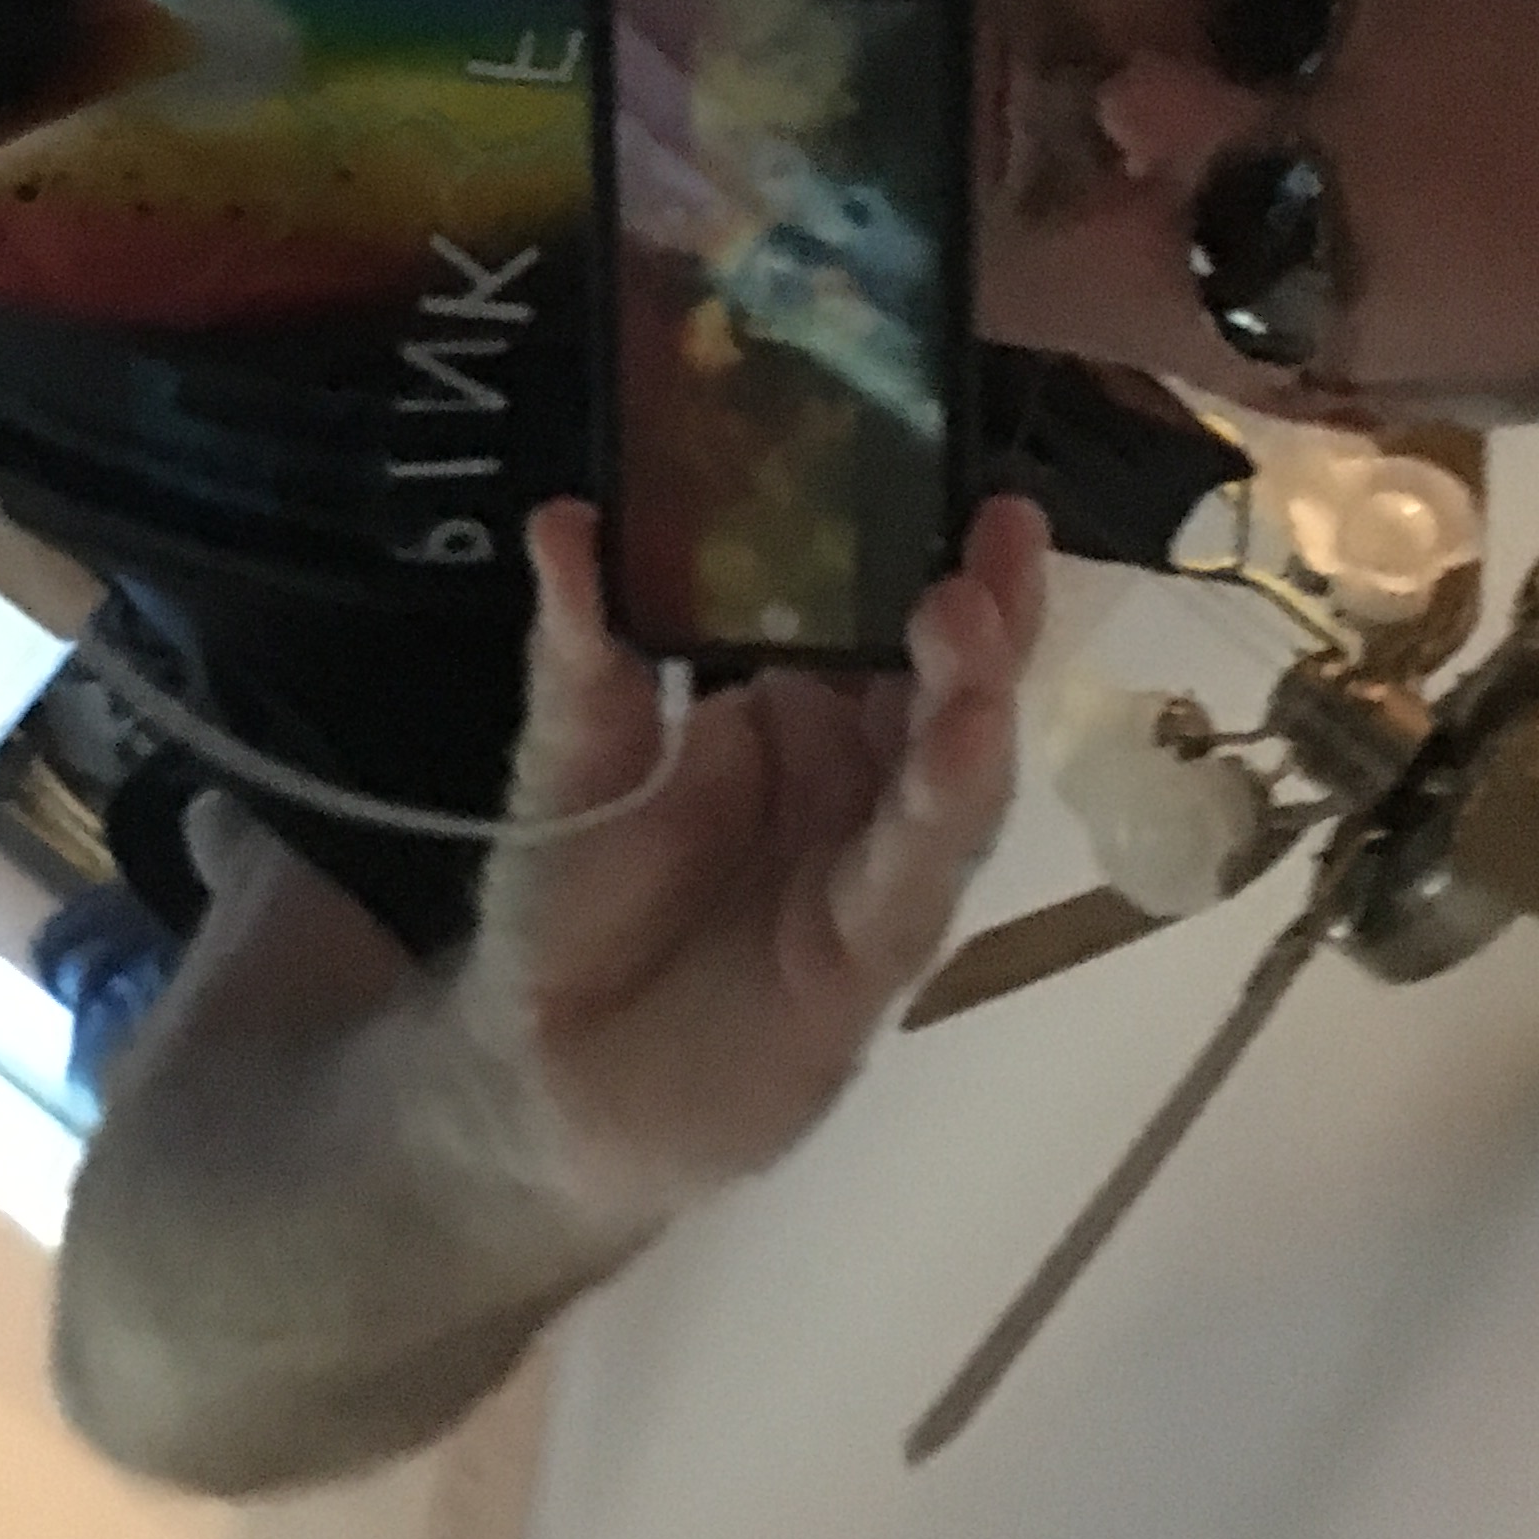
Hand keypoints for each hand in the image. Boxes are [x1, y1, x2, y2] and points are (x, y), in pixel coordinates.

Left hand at [465, 494, 1048, 1224]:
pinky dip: (947, 803)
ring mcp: (873, 864)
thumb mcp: (570, 756)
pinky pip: (917, 875)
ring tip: (973, 610)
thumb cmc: (570, 900)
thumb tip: (564, 518)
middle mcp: (856, 775)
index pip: (873, 608)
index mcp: (796, 705)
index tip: (936, 460)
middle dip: (981, 604)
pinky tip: (970, 736)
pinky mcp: (869, 958)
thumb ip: (583, 649)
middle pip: (943, 680)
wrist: (537, 1077)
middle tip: (1001, 521)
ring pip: (950, 769)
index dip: (912, 541)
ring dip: (973, 693)